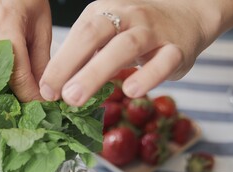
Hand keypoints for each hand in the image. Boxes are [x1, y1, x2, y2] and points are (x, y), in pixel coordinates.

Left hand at [38, 0, 217, 105]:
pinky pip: (163, 62)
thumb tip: (55, 85)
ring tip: (76, 99)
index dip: (59, 63)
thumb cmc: (137, 31)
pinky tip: (130, 92)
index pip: (78, 35)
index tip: (44, 90)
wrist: (187, 15)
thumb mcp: (108, 36)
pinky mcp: (176, 49)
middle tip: (55, 95)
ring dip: (97, 72)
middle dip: (71, 65)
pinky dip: (147, 76)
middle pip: (95, 35)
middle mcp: (127, 16)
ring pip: (125, 47)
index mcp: (104, 12)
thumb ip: (86, 56)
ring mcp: (153, 31)